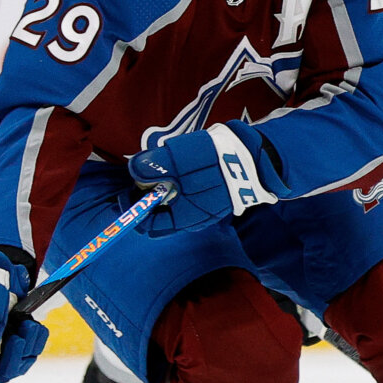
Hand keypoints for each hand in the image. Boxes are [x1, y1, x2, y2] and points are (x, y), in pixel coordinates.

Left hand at [128, 122, 279, 236]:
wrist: (255, 157)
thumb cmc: (215, 159)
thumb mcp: (178, 156)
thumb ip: (153, 165)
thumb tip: (134, 171)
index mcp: (184, 217)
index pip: (149, 225)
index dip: (134, 209)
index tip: (127, 191)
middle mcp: (195, 220)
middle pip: (161, 215)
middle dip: (149, 197)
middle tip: (145, 176)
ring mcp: (207, 212)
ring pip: (176, 207)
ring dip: (165, 191)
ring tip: (165, 169)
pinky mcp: (217, 201)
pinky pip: (190, 200)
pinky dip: (181, 188)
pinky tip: (184, 171)